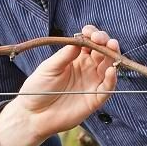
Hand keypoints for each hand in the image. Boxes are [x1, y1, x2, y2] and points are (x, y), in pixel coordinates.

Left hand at [0, 26, 119, 145]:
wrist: (33, 114)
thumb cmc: (38, 89)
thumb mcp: (49, 68)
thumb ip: (64, 56)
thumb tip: (78, 40)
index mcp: (76, 59)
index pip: (90, 43)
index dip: (92, 35)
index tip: (88, 31)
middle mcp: (88, 69)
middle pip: (103, 52)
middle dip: (105, 42)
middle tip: (101, 38)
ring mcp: (92, 83)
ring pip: (109, 67)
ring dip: (112, 56)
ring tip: (110, 46)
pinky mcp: (95, 100)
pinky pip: (107, 88)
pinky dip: (112, 79)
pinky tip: (111, 70)